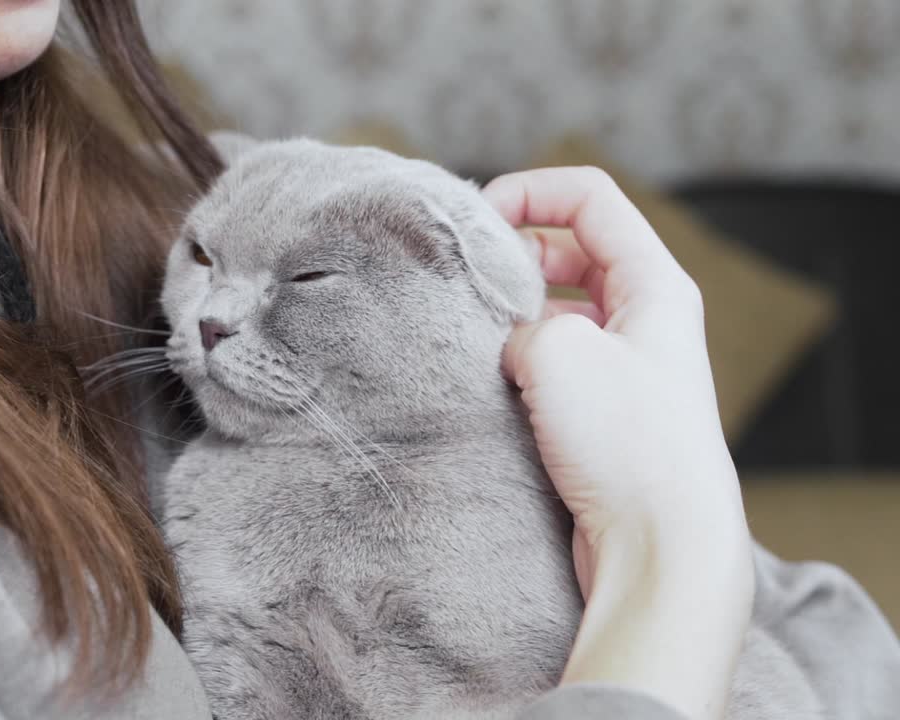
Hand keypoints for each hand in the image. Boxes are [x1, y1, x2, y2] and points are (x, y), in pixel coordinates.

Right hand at [483, 167, 753, 719]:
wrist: (661, 547)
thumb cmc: (627, 444)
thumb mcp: (558, 350)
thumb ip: (520, 320)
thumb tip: (509, 342)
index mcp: (654, 283)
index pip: (588, 197)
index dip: (527, 192)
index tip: (475, 221)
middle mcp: (646, 318)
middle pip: (571, 249)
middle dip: (514, 255)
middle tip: (471, 286)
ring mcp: (625, 367)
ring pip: (557, 309)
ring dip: (512, 315)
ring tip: (475, 338)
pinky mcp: (603, 413)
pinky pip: (553, 363)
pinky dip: (518, 362)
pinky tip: (490, 383)